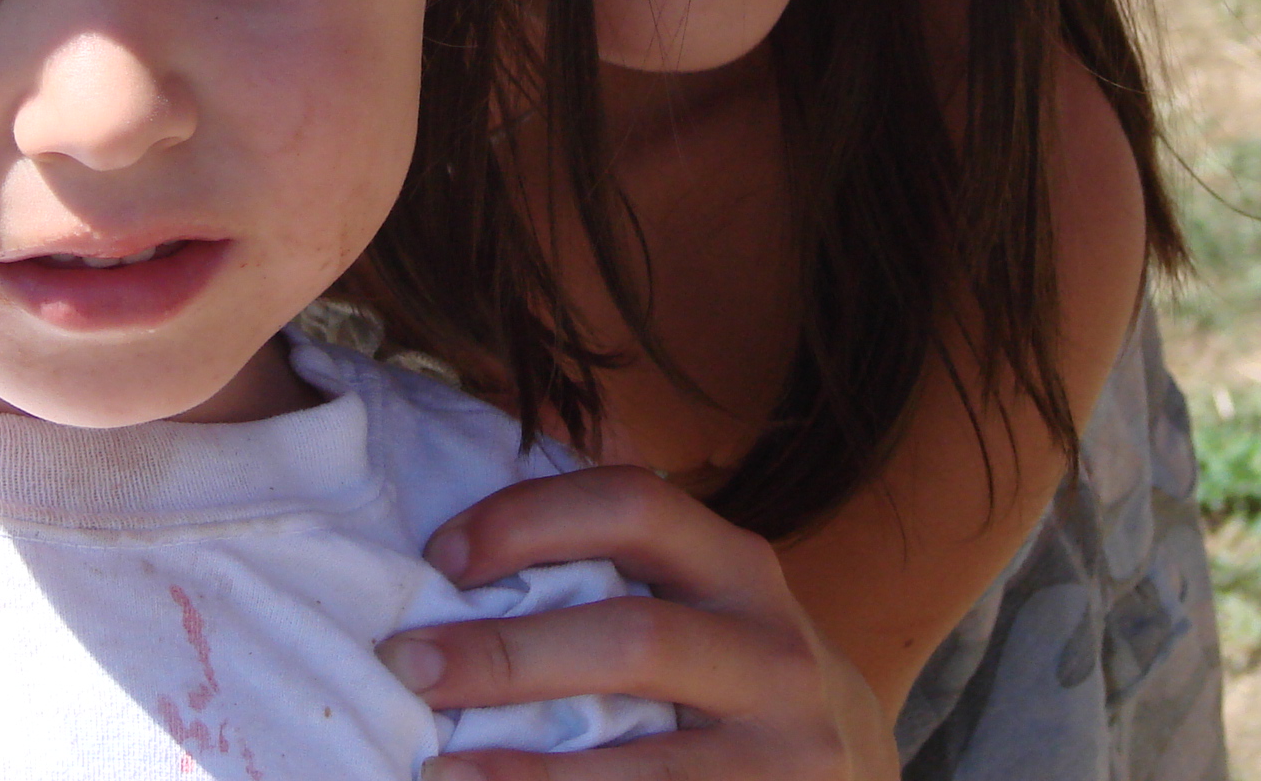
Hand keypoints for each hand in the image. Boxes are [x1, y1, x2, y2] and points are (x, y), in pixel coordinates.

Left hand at [376, 467, 895, 780]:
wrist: (853, 766)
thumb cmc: (732, 671)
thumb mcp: (704, 602)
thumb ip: (617, 576)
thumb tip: (448, 571)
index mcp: (739, 566)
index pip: (635, 505)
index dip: (531, 519)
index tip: (441, 556)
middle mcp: (774, 649)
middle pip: (633, 637)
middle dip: (508, 653)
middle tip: (407, 665)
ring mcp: (786, 750)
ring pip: (647, 762)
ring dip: (526, 770)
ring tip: (437, 767)